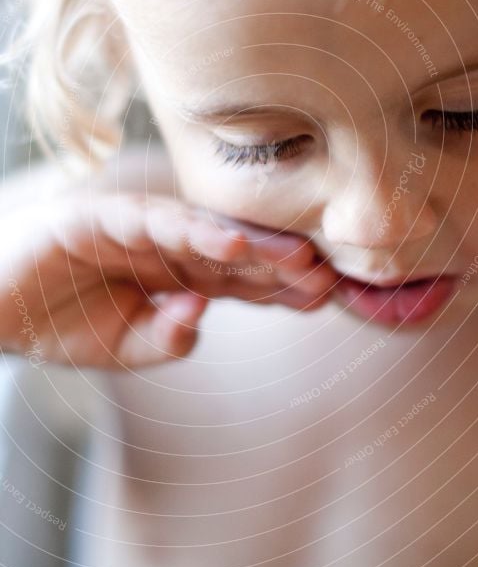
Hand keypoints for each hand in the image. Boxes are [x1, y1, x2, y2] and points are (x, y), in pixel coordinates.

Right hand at [0, 188, 335, 368]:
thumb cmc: (60, 321)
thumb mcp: (123, 350)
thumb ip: (166, 340)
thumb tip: (199, 316)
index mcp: (176, 275)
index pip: (240, 281)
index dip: (281, 288)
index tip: (326, 297)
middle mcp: (165, 247)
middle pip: (234, 252)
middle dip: (280, 264)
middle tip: (328, 274)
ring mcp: (136, 228)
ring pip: (204, 230)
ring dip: (252, 243)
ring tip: (295, 257)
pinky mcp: (101, 216)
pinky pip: (152, 220)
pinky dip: (190, 228)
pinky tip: (229, 241)